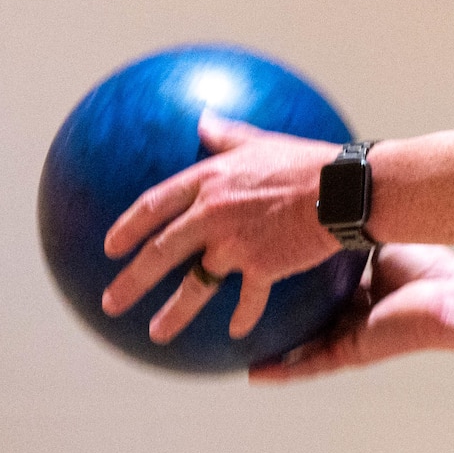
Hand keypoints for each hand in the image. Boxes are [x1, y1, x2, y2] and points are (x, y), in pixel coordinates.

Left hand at [100, 113, 341, 343]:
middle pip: (160, 252)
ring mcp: (235, 244)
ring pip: (195, 285)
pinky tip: (236, 332)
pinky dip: (242, 316)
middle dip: (131, 281)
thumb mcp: (262, 141)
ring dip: (173, 313)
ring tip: (156, 334)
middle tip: (111, 303)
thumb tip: (204, 118)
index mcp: (209, 181)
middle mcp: (213, 214)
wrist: (342, 190)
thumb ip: (227, 135)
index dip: (127, 227)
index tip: (110, 247)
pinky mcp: (262, 266)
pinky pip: (247, 299)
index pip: (154, 205)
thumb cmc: (306, 161)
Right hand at [248, 243, 453, 382]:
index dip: (291, 273)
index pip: (318, 281)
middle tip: (238, 307)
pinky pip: (309, 366)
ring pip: (300, 347)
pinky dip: (282, 371)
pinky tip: (254, 374)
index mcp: (361, 284)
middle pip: (306, 316)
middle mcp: (353, 312)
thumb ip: (354, 228)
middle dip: (275, 313)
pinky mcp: (351, 355)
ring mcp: (350, 336)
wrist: (450, 296)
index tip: (260, 262)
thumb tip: (335, 198)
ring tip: (235, 350)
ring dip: (270, 350)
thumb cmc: (426, 262)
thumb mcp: (377, 237)